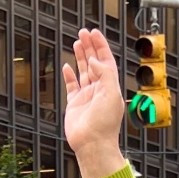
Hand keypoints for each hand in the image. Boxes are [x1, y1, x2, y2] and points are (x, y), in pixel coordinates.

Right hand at [62, 28, 128, 177]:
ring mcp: (86, 96)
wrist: (92, 144)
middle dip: (90, 47)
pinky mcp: (75, 104)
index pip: (106, 61)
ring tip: (77, 43)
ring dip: (81, 57)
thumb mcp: (111, 94)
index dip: (101, 46)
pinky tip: (67, 66)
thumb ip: (104, 73)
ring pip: (83, 71)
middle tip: (83, 33)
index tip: (94, 33)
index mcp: (110, 86)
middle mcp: (99, 90)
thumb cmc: (105, 124)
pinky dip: (69, 75)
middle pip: (94, 63)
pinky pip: (72, 85)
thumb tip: (94, 60)